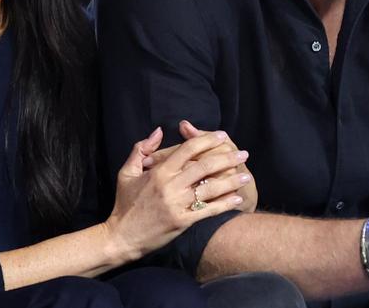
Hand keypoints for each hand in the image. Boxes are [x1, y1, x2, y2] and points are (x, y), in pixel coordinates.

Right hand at [106, 127, 249, 261]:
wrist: (121, 236)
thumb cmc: (124, 203)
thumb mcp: (126, 173)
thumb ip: (141, 149)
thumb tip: (159, 131)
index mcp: (159, 172)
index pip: (188, 149)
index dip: (207, 140)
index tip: (222, 136)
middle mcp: (171, 186)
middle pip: (204, 166)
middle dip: (227, 158)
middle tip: (243, 154)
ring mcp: (178, 205)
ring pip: (210, 188)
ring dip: (231, 181)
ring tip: (246, 175)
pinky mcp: (183, 222)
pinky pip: (208, 210)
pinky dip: (224, 204)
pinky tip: (237, 198)